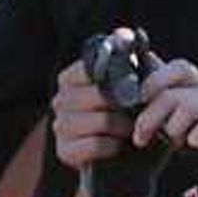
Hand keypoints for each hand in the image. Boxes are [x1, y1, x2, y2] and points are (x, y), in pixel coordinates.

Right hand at [49, 41, 137, 171]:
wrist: (127, 163)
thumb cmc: (131, 117)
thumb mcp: (137, 87)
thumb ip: (131, 60)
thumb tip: (126, 34)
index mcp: (72, 79)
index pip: (87, 67)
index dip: (113, 75)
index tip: (132, 84)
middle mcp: (60, 100)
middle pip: (96, 96)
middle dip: (123, 106)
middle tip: (137, 112)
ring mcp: (60, 127)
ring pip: (97, 121)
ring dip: (121, 127)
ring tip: (130, 130)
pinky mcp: (64, 152)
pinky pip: (93, 144)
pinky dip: (111, 146)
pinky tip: (117, 146)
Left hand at [127, 59, 197, 185]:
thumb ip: (176, 104)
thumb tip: (143, 97)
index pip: (176, 68)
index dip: (153, 79)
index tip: (139, 100)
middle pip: (172, 92)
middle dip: (150, 116)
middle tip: (140, 137)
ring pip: (188, 106)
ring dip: (172, 128)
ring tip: (173, 143)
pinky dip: (196, 137)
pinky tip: (196, 146)